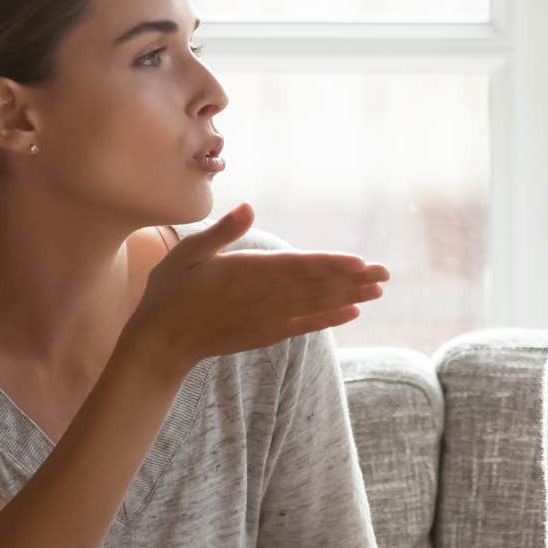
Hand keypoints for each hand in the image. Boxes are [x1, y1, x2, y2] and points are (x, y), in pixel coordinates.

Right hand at [128, 203, 390, 370]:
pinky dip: (329, 319)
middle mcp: (264, 297)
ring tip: (377, 291)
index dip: (331, 265)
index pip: (298, 267)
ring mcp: (267, 318)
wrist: (162, 341)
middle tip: (385, 274)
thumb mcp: (189, 252)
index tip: (360, 262)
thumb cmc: (171, 290)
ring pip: (315, 305)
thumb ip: (222, 232)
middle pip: (315, 286)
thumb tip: (249, 206)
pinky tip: (351, 313)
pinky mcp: (265, 334)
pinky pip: (304, 325)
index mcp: (248, 273)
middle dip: (353, 280)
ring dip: (348, 297)